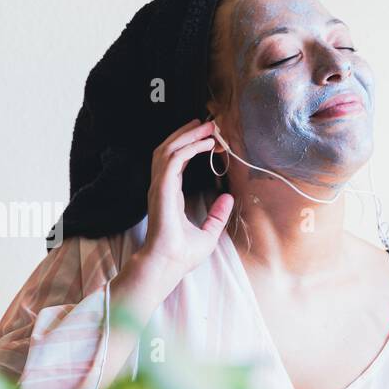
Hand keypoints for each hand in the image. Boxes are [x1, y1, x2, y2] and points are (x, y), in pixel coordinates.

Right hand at [135, 119, 234, 285]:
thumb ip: (217, 215)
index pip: (176, 162)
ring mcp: (159, 186)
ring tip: (206, 127)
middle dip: (187, 134)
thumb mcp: (209, 232)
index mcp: (169, 195)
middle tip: (207, 124)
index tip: (209, 140)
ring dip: (187, 135)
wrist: (168, 263)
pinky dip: (189, 148)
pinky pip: (174, 159)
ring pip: (169, 149)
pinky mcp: (162, 188)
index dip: (191, 147)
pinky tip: (205, 144)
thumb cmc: (181, 254)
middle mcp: (161, 187)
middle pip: (169, 150)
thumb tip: (229, 199)